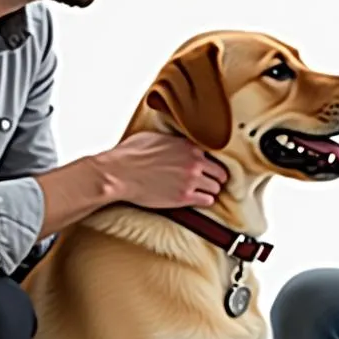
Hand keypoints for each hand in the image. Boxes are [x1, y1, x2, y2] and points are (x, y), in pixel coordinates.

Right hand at [97, 131, 228, 208]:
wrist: (118, 173)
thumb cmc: (130, 154)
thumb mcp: (154, 137)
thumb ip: (172, 141)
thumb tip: (174, 143)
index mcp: (187, 145)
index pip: (211, 156)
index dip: (208, 164)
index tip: (206, 169)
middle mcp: (193, 162)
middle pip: (219, 172)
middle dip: (216, 178)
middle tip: (211, 183)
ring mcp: (190, 180)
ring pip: (215, 188)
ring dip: (211, 191)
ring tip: (205, 193)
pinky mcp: (184, 197)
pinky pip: (207, 200)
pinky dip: (205, 201)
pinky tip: (200, 201)